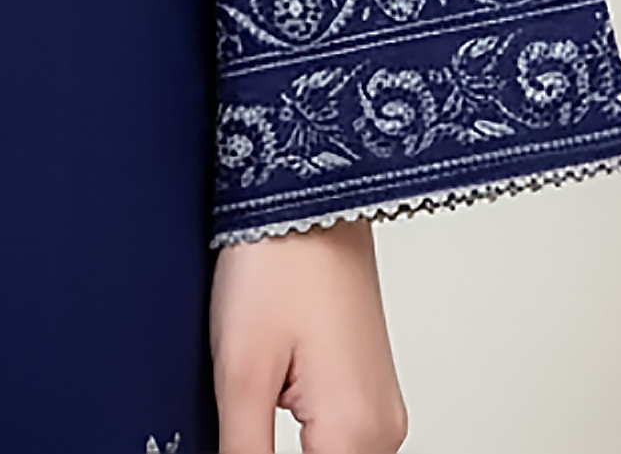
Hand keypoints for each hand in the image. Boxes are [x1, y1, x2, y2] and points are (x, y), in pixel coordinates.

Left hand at [210, 220, 408, 452]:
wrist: (309, 192)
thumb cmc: (278, 260)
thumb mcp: (240, 369)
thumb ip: (242, 451)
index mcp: (355, 433)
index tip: (238, 441)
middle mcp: (382, 428)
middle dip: (272, 452)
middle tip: (240, 418)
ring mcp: (381, 407)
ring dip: (287, 450)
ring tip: (252, 401)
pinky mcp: (369, 386)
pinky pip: (339, 437)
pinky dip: (305, 436)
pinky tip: (270, 399)